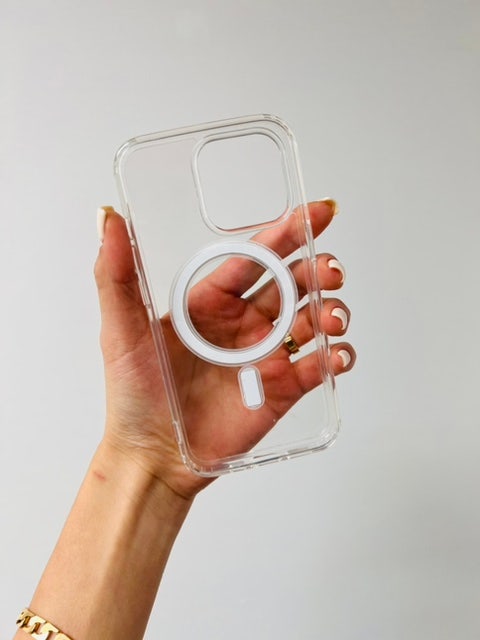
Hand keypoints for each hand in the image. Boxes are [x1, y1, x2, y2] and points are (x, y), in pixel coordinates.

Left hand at [94, 201, 354, 497]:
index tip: (315, 213)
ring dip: (331, 311)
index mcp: (211, 302)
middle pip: (293, 284)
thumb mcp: (121, 330)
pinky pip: (318, 367)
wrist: (152, 457)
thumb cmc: (134, 395)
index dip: (287, 233)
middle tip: (330, 270)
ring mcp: (265, 356)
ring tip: (332, 316)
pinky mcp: (281, 390)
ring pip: (312, 320)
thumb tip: (109, 218)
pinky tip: (337, 354)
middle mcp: (243, 323)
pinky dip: (336, 357)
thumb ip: (117, 273)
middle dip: (318, 270)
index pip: (255, 257)